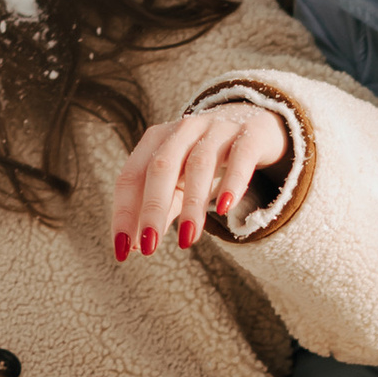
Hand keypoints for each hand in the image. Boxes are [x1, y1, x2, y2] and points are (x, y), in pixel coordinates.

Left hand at [109, 103, 291, 260]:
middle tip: (147, 247)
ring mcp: (217, 129)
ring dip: (192, 205)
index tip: (122, 251)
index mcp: (156, 141)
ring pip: (199, 164)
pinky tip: (225, 208)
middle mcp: (183, 130)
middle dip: (151, 209)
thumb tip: (136, 245)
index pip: (131, 177)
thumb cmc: (207, 160)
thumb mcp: (179, 183)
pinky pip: (241, 156)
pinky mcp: (250, 135)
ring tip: (187, 240)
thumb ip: (160, 208)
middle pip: (160, 167)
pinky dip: (232, 181)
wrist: (254, 125)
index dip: (124, 213)